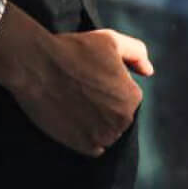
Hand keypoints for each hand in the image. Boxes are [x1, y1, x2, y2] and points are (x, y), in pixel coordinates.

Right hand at [0, 18, 152, 156]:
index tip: (90, 75)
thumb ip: (136, 54)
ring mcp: (102, 137)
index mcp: (132, 97)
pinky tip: (71, 116)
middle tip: (80, 88)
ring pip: (106, 132)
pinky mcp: (83, 147)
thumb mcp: (111, 41)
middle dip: (103, 104)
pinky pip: (92, 145)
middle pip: (117, 115)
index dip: (107, 83)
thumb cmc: (74, 50)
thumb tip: (149, 72)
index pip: (126, 95)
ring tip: (73, 100)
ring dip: (95, 121)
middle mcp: (122, 122)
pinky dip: (84, 135)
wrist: (38, 66)